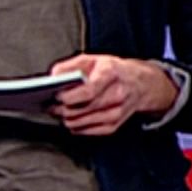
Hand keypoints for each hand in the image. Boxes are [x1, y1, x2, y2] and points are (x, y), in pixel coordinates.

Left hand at [49, 54, 178, 136]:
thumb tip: (52, 77)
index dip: (68, 96)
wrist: (140, 84)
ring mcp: (116, 113)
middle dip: (60, 108)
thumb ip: (70, 66)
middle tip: (50, 103)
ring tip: (59, 109)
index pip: (88, 92)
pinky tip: (72, 116)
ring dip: (65, 117)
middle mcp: (117, 95)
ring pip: (79, 122)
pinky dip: (74, 125)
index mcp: (111, 74)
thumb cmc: (113, 71)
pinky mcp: (113, 126)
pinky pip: (84, 130)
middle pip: (80, 109)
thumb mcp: (92, 59)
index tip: (55, 95)